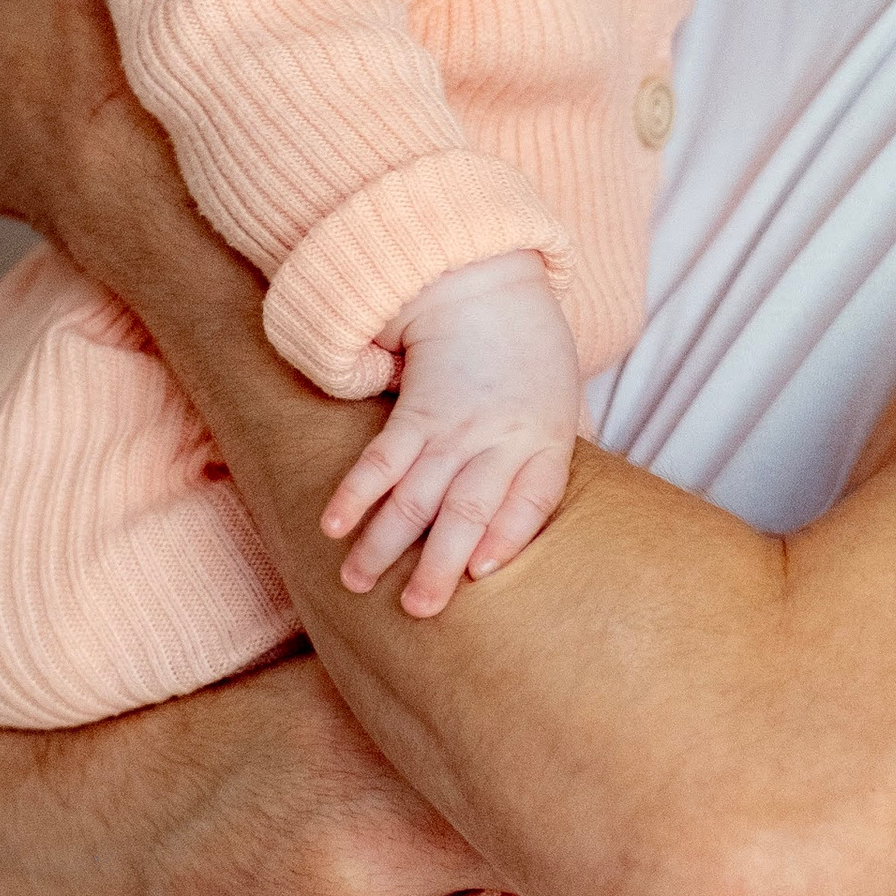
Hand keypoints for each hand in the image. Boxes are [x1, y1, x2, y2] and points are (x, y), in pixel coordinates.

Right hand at [319, 252, 581, 618]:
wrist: (486, 286)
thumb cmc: (530, 359)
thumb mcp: (561, 408)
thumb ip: (547, 466)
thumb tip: (533, 529)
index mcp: (544, 443)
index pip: (531, 500)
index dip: (507, 537)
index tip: (480, 572)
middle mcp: (498, 440)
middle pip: (470, 508)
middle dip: (439, 563)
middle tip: (417, 609)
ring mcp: (453, 427)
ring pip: (415, 492)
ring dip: (382, 542)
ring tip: (356, 583)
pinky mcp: (413, 411)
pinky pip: (381, 458)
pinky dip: (356, 492)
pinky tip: (334, 526)